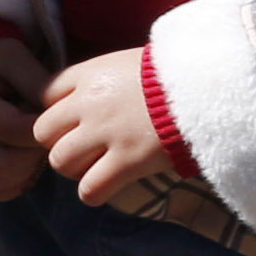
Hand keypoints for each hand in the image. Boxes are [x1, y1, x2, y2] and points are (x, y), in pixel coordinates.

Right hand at [0, 33, 52, 201]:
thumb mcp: (12, 54)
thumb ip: (37, 82)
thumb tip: (65, 111)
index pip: (12, 131)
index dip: (43, 131)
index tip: (58, 121)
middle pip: (4, 165)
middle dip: (35, 155)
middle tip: (47, 136)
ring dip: (24, 172)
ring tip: (33, 147)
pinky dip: (8, 183)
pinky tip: (21, 164)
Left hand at [33, 48, 176, 210]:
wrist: (211, 84)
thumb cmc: (175, 72)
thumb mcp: (129, 62)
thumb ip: (102, 78)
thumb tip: (87, 94)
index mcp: (89, 74)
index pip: (45, 95)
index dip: (58, 112)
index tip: (74, 121)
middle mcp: (90, 103)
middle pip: (43, 132)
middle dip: (59, 142)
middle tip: (83, 148)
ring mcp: (107, 133)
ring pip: (60, 162)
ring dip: (74, 169)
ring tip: (94, 167)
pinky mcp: (129, 161)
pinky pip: (89, 188)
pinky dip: (93, 192)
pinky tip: (105, 187)